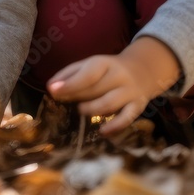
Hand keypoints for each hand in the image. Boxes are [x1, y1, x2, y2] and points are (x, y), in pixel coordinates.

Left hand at [47, 36, 180, 135]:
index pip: (88, 74)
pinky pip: (127, 118)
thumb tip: (51, 87)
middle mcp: (119, 76)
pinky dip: (115, 126)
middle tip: (65, 102)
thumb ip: (69, 74)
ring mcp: (130, 92)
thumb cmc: (107, 70)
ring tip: (81, 110)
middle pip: (96, 89)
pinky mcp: (138, 106)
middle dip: (77, 97)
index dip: (70, 83)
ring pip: (110, 103)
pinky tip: (102, 131)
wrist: (143, 70)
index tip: (53, 90)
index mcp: (104, 63)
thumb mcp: (90, 65)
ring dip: (91, 109)